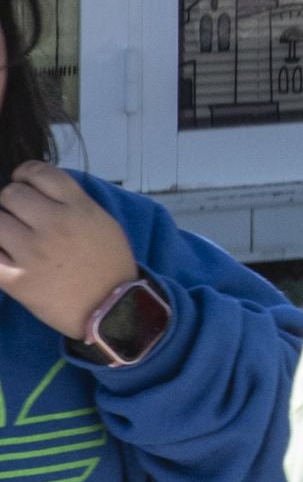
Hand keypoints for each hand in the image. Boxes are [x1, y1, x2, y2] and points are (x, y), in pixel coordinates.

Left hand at [0, 162, 139, 339]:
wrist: (113, 310)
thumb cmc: (109, 264)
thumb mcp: (103, 223)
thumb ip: (73, 202)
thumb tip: (38, 189)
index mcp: (80, 209)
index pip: (39, 172)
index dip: (26, 174)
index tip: (25, 184)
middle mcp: (55, 225)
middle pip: (11, 193)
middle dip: (11, 202)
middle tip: (20, 217)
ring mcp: (33, 252)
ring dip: (1, 226)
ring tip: (11, 238)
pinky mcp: (17, 280)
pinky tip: (4, 255)